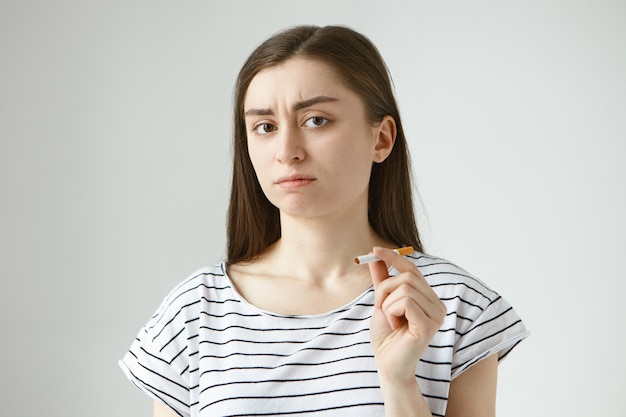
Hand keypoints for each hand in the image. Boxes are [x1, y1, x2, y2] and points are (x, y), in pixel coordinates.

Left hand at [368, 247, 446, 381]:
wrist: (387, 364)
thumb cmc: (386, 336)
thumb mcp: (382, 302)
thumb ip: (382, 279)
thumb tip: (375, 254)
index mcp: (429, 298)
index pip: (413, 270)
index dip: (394, 257)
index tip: (375, 249)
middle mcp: (437, 305)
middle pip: (407, 277)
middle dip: (386, 290)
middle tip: (383, 309)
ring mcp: (436, 315)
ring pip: (404, 289)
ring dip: (388, 304)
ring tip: (391, 321)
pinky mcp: (429, 326)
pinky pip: (405, 302)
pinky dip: (391, 312)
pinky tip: (395, 326)